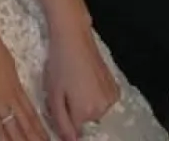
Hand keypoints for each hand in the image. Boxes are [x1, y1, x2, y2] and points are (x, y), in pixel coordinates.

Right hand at [0, 19, 47, 139]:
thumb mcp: (5, 59)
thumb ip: (8, 74)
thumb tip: (10, 80)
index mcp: (16, 84)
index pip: (31, 113)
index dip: (40, 128)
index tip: (48, 139)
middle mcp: (11, 96)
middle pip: (27, 124)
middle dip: (36, 139)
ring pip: (15, 128)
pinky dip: (1, 140)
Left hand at [43, 25, 119, 140]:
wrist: (74, 37)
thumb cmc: (59, 64)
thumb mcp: (53, 94)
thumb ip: (61, 121)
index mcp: (85, 113)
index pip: (74, 131)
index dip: (63, 118)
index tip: (60, 102)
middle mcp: (102, 110)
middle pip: (84, 120)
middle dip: (74, 109)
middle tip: (64, 88)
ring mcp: (111, 99)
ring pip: (94, 110)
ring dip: (85, 102)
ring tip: (74, 80)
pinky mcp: (115, 88)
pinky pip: (103, 100)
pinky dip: (95, 94)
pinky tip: (86, 78)